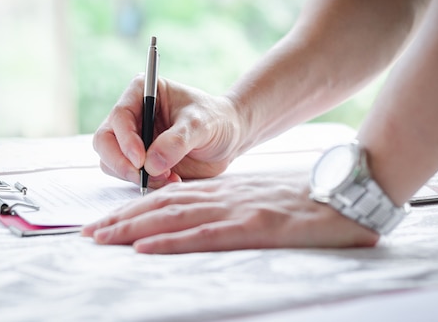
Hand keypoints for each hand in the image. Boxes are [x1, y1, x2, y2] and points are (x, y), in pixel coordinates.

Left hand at [81, 171, 378, 253]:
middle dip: (120, 220)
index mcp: (224, 191)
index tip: (105, 223)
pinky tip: (146, 248)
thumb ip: (232, 208)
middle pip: (161, 205)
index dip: (133, 209)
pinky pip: (205, 235)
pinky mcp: (255, 227)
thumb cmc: (308, 200)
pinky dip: (171, 242)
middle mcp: (224, 197)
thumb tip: (202, 223)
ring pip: (174, 217)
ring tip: (102, 239)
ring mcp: (238, 210)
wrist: (349, 189)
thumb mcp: (261, 200)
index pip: (169, 198)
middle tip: (88, 233)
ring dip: (133, 229)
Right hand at [93, 76, 244, 188]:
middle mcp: (132, 115)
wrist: (228, 139)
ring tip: (168, 176)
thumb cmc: (215, 120)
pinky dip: (145, 183)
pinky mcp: (139, 161)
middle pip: (104, 141)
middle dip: (120, 162)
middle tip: (141, 176)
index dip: (125, 140)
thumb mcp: (201, 124)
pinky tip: (171, 179)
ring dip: (135, 175)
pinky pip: (127, 176)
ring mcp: (132, 139)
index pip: (120, 116)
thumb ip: (176, 141)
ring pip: (111, 161)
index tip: (141, 160)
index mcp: (142, 92)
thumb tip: (150, 164)